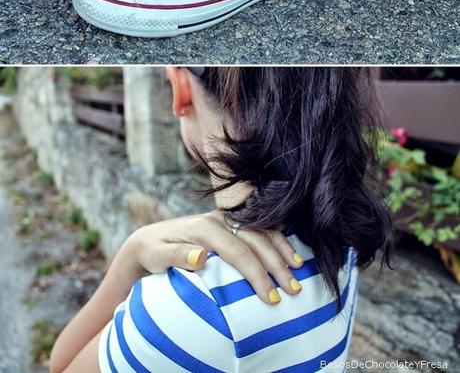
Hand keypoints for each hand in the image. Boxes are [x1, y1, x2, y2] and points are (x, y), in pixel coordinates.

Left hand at [127, 211, 303, 304]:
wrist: (149, 239)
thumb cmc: (153, 251)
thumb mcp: (156, 255)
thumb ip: (177, 255)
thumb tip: (201, 256)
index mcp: (204, 227)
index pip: (237, 251)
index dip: (256, 273)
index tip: (270, 296)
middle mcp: (218, 219)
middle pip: (254, 239)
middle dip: (276, 264)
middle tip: (293, 289)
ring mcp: (226, 219)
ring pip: (261, 230)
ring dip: (282, 248)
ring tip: (299, 269)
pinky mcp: (231, 223)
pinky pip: (259, 228)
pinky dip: (277, 238)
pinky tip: (290, 251)